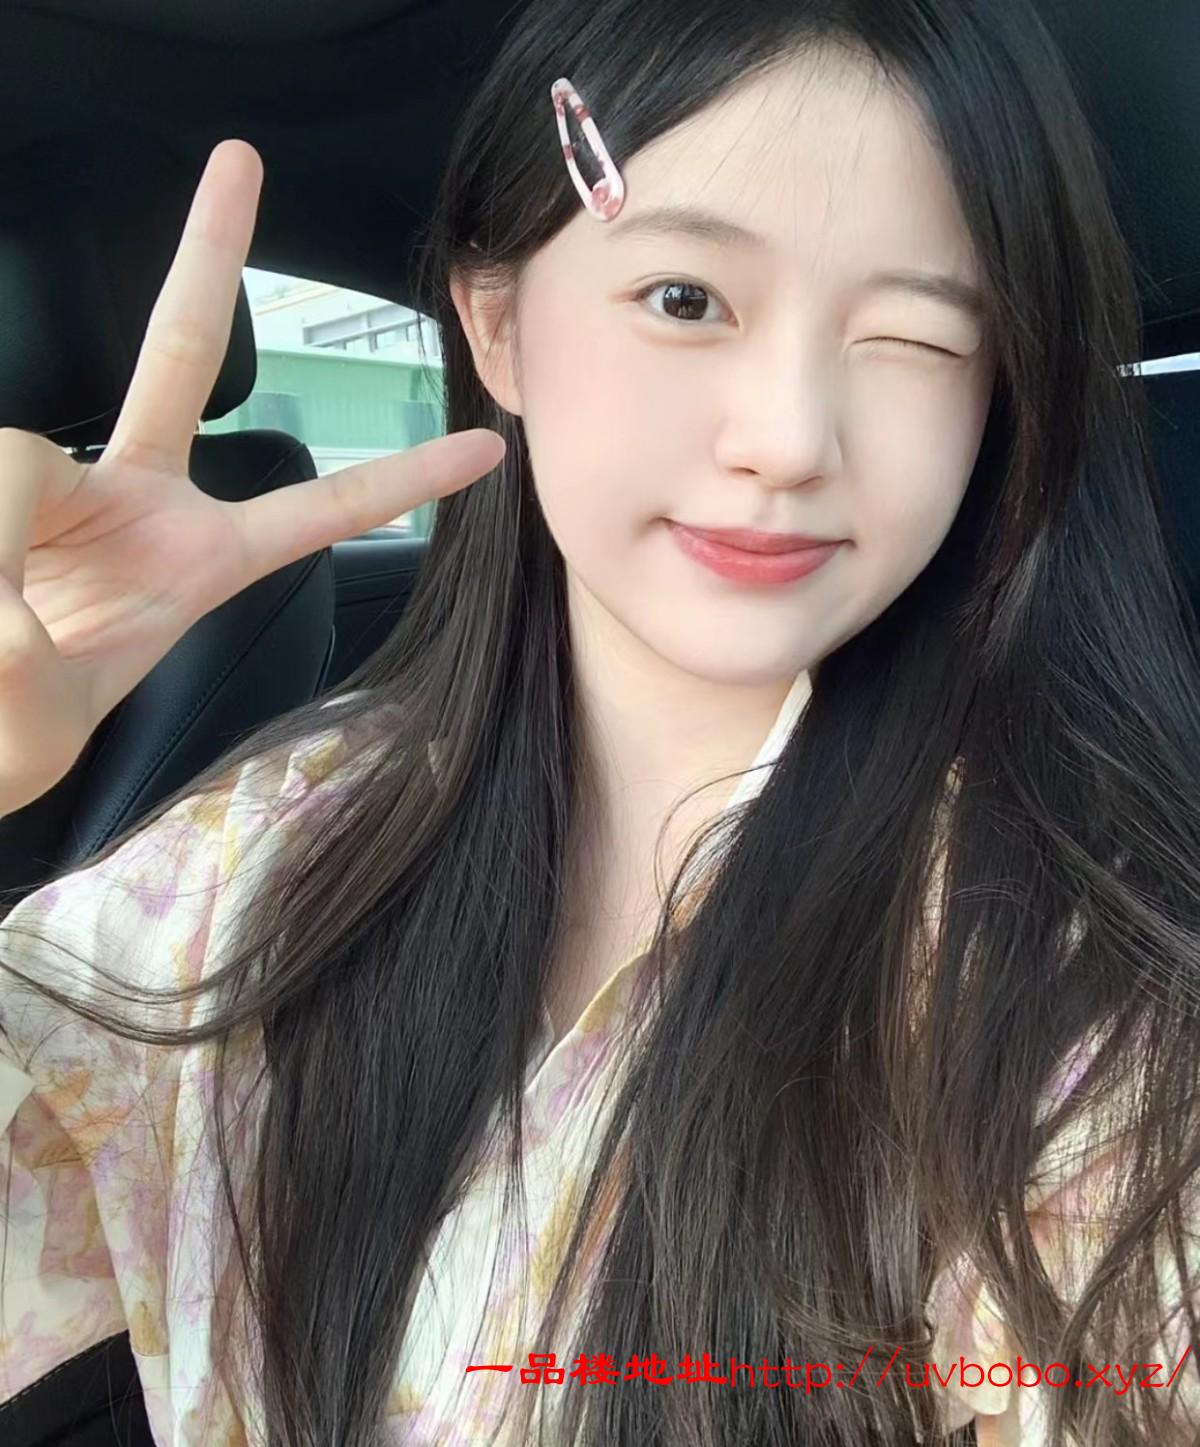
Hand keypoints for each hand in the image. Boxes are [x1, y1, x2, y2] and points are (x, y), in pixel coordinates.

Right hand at [0, 139, 504, 815]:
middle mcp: (136, 496)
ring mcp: (57, 475)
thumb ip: (27, 677)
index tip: (485, 446)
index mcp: (200, 561)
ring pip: (21, 457)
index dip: (400, 477)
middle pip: (181, 353)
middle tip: (241, 160)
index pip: (319, 510)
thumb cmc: (9, 728)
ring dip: (0, 550)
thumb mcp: (39, 727)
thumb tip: (2, 604)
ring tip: (3, 630)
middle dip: (211, 255)